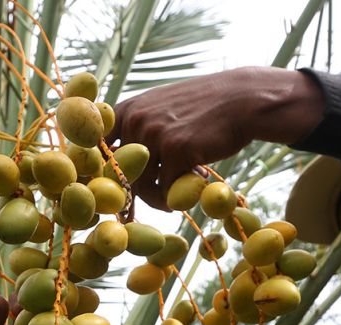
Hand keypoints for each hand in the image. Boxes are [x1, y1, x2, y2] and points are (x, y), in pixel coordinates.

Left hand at [111, 67, 324, 209]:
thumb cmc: (203, 110)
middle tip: (140, 208)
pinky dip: (177, 197)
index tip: (111, 190)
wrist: (242, 100)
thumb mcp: (163, 108)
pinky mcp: (177, 150)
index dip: (102, 172)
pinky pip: (166, 190)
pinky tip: (192, 187)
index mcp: (128, 109)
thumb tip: (116, 167)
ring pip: (141, 186)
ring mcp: (154, 134)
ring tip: (173, 197)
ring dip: (157, 198)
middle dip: (131, 194)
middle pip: (119, 173)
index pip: (98, 148)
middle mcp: (136, 120)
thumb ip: (140, 129)